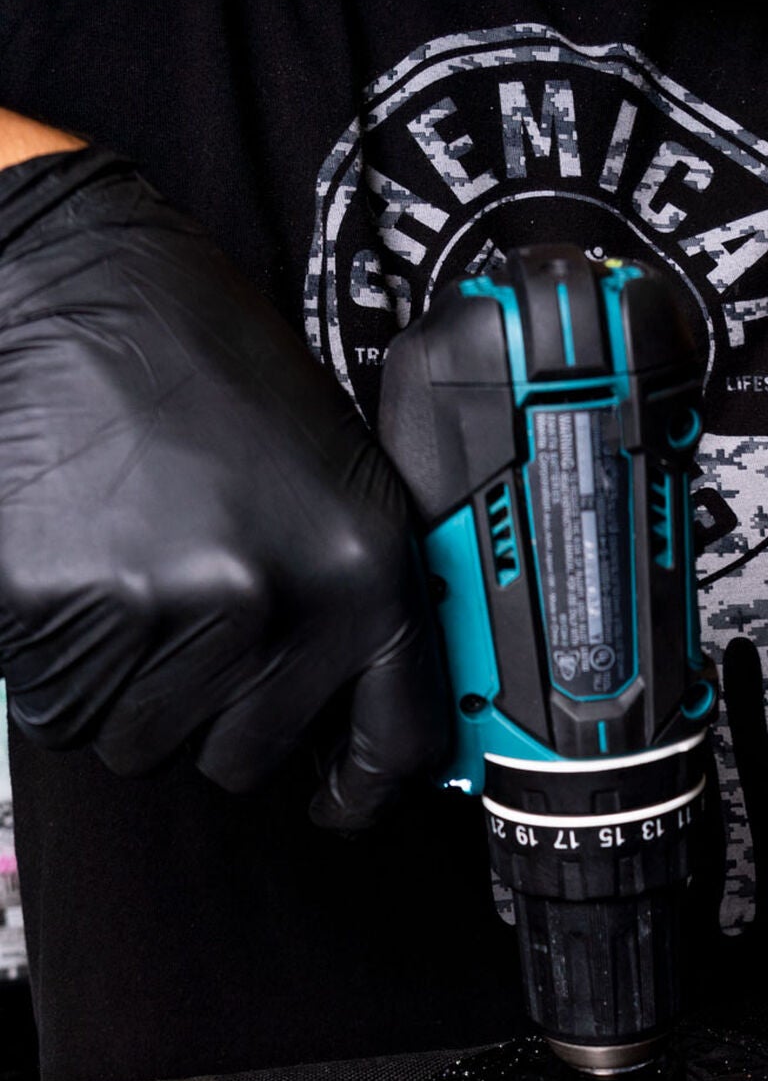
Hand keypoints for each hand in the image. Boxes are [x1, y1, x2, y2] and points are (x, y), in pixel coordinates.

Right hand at [0, 148, 445, 827]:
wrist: (60, 277)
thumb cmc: (196, 361)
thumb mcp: (330, 474)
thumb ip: (353, 597)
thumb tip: (357, 715)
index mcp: (367, 569)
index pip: (394, 743)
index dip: (362, 790)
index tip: (339, 803)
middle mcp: (281, 602)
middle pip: (249, 758)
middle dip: (214, 717)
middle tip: (184, 629)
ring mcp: (170, 611)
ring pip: (147, 742)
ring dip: (129, 694)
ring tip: (123, 584)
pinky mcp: (63, 610)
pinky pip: (63, 710)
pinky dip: (59, 670)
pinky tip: (69, 578)